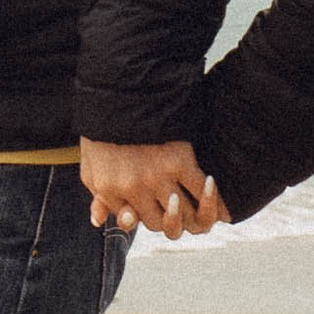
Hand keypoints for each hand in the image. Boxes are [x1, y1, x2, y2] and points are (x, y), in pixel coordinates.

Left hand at [82, 139, 226, 239]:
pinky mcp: (180, 162)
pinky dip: (216, 202)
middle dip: (172, 219)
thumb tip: (98, 221)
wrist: (121, 88)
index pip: (133, 222)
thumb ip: (97, 195)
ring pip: (185, 217)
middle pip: (161, 225)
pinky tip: (222, 205)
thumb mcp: (91, 163)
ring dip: (197, 215)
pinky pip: (202, 192)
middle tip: (182, 206)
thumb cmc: (104, 125)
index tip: (151, 207)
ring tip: (202, 207)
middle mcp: (134, 190)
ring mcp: (158, 178)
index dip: (143, 217)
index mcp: (110, 190)